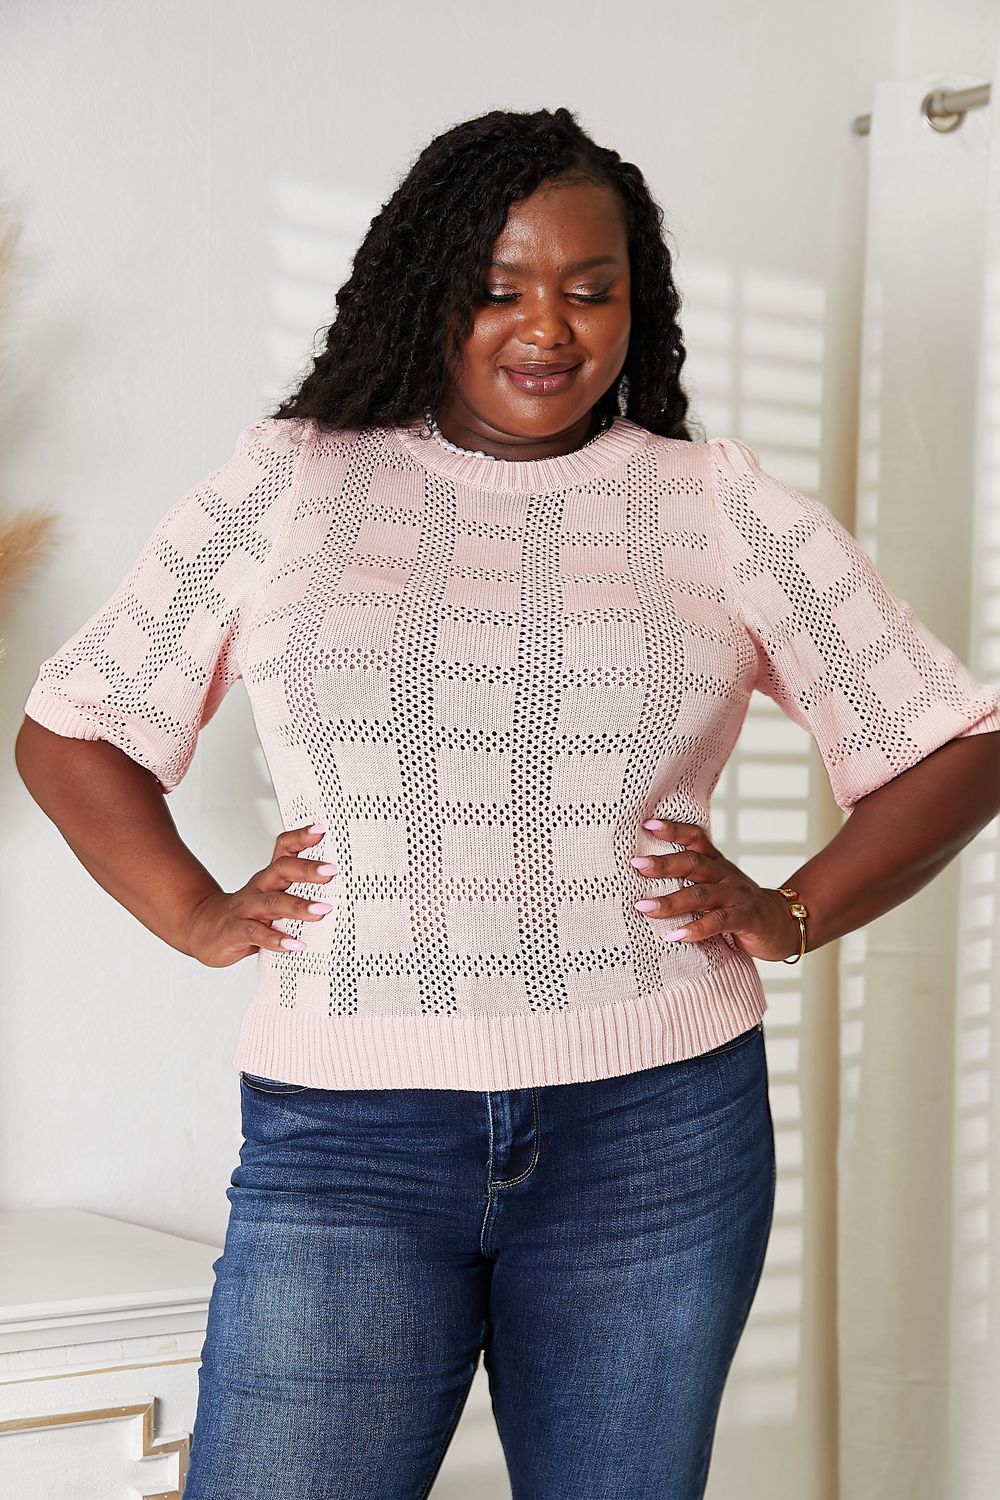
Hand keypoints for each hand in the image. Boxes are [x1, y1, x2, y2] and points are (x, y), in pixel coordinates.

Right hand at [186, 823, 337, 967]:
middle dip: (307, 869)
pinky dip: (276, 939)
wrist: (203, 929)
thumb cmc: (247, 913)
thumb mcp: (273, 896)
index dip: (301, 837)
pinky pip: (256, 934)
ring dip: (298, 906)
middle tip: (330, 871)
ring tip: (321, 911)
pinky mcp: (236, 931)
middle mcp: (259, 887)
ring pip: (272, 903)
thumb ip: (299, 891)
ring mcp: (247, 909)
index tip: (322, 830)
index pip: (284, 848)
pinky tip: (295, 945)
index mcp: (270, 877)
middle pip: (281, 870)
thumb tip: (343, 888)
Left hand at [630, 818, 800, 961]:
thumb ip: (691, 881)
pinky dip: (696, 928)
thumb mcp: (717, 886)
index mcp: (717, 863)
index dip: (674, 829)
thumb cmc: (739, 906)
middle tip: (636, 865)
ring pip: (700, 894)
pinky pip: (719, 921)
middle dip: (663, 864)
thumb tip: (647, 878)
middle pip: (693, 864)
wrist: (782, 924)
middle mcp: (725, 874)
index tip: (648, 824)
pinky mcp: (746, 918)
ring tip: (644, 907)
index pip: (696, 838)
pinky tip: (676, 936)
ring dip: (670, 902)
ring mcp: (736, 895)